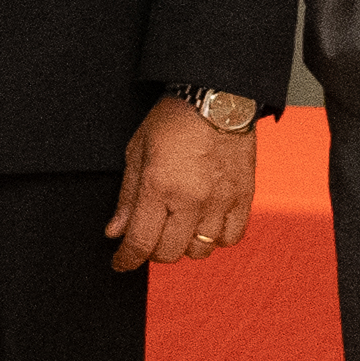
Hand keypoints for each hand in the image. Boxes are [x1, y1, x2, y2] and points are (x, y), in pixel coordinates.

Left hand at [105, 95, 261, 271]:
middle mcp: (193, 199)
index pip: (140, 243)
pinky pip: (230, 237)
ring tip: (177, 227)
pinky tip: (204, 223)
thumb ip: (127, 197)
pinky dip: (215, 239)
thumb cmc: (172, 120)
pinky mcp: (244, 197)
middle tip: (149, 236)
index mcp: (160, 186)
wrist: (217, 97)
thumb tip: (115, 233)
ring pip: (201, 251)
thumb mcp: (137, 152)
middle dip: (153, 251)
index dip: (126, 259)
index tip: (120, 262)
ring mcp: (221, 200)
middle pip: (169, 253)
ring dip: (184, 246)